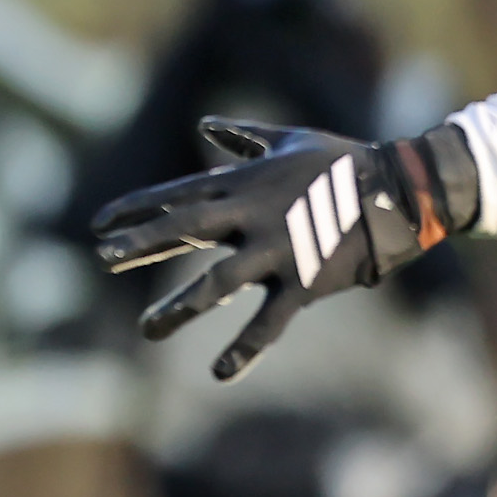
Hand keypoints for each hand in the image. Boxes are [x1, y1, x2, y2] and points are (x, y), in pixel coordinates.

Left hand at [90, 118, 471, 380]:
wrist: (399, 190)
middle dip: (141, 245)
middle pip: (184, 229)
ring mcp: (277, 250)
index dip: (135, 209)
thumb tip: (207, 124)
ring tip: (146, 330)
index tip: (97, 224)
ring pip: (217, 283)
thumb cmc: (341, 162)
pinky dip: (245, 347)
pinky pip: (270, 322)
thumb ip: (242, 136)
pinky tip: (219, 372)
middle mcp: (252, 215)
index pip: (176, 195)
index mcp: (244, 183)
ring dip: (180, 307)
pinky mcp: (305, 282)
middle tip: (102, 261)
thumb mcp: (287, 140)